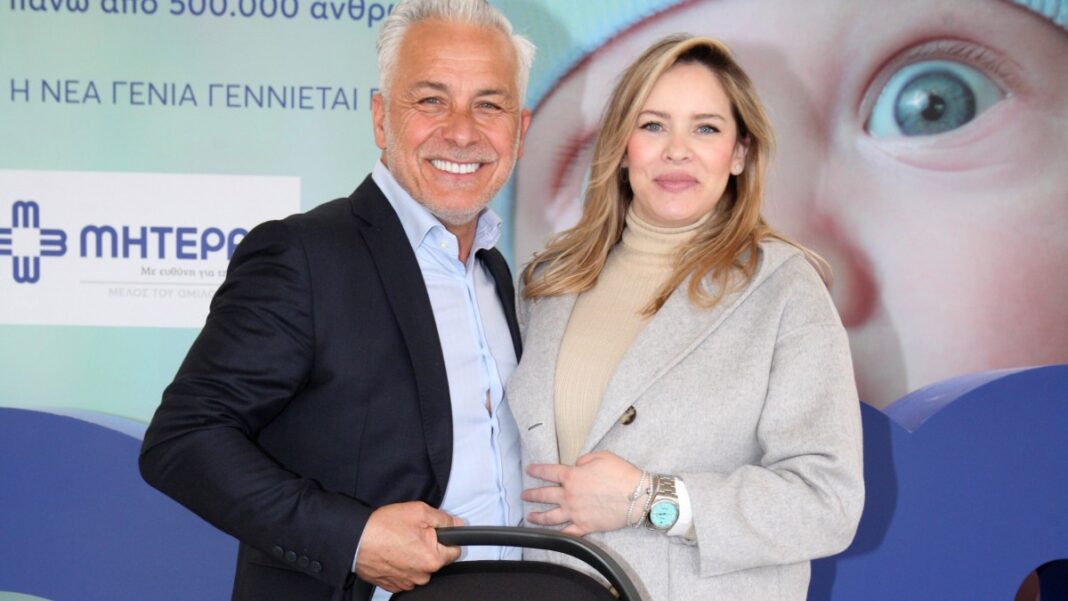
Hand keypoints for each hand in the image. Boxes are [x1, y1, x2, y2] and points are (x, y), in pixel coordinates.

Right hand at [354, 501, 462, 592]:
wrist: (355, 540)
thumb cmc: (384, 526)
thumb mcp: (419, 512)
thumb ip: (444, 519)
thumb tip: (458, 524)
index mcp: (433, 559)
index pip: (454, 551)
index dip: (447, 538)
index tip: (437, 532)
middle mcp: (422, 576)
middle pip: (436, 560)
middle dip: (428, 546)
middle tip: (412, 533)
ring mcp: (407, 582)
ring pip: (420, 568)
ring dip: (414, 556)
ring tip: (399, 542)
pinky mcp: (393, 585)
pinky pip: (405, 574)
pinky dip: (401, 564)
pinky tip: (392, 552)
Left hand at [523, 451, 641, 535]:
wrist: (637, 497)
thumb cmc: (622, 474)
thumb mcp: (602, 456)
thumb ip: (585, 459)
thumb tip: (577, 464)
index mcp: (573, 476)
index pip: (548, 472)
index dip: (537, 470)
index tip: (529, 470)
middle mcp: (569, 495)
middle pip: (545, 495)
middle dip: (532, 494)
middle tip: (524, 495)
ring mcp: (575, 513)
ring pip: (550, 516)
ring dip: (537, 516)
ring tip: (529, 516)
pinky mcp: (585, 526)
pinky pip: (567, 532)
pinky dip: (557, 534)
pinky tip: (550, 534)